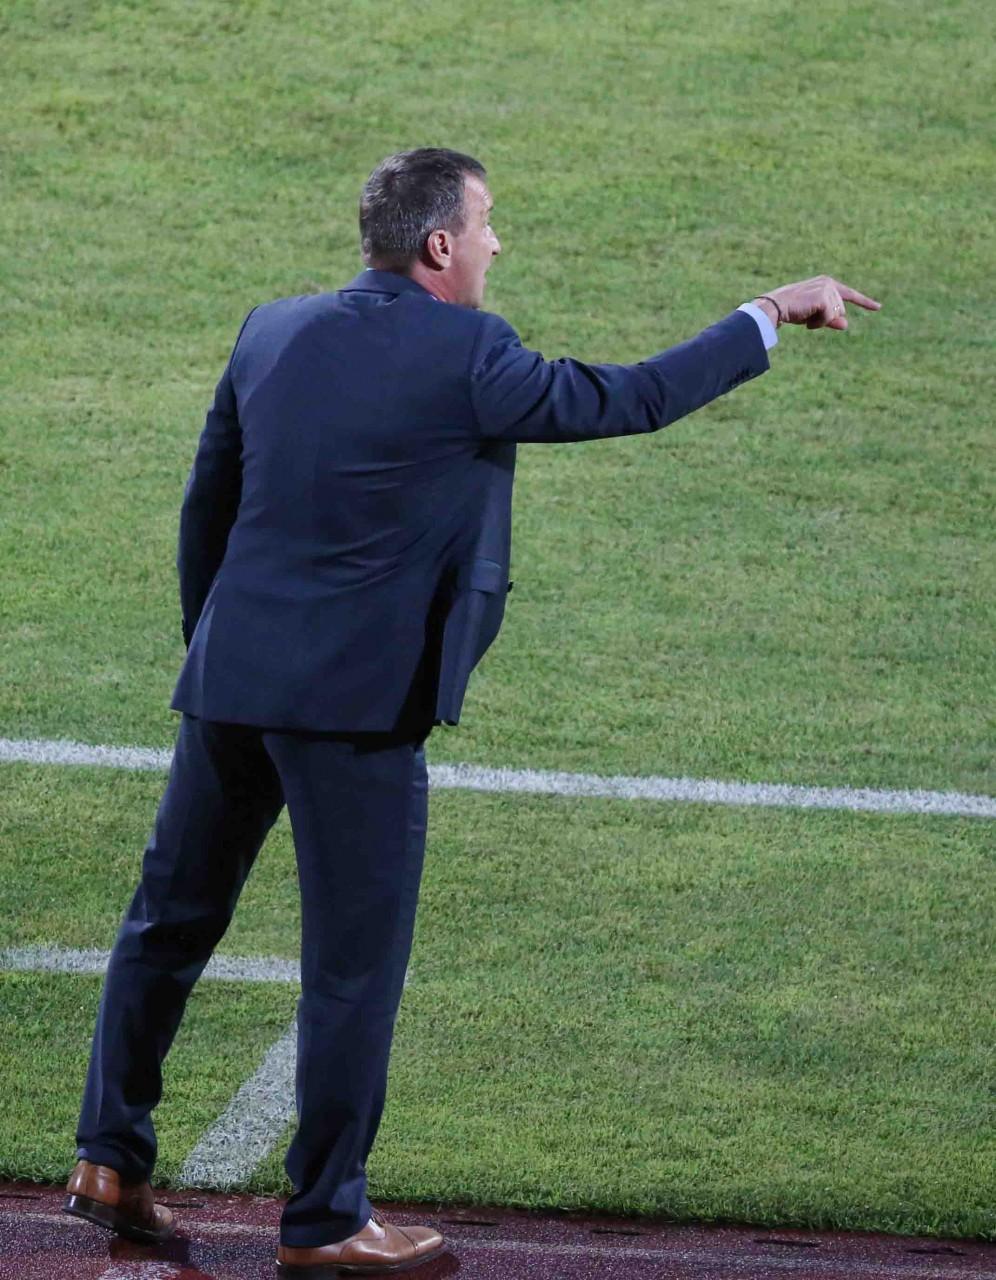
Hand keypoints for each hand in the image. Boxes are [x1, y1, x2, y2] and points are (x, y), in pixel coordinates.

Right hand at [754, 275, 881, 330]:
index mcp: (827, 283)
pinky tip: (807, 320)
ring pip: (835, 315)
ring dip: (821, 321)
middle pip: (841, 310)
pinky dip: (818, 323)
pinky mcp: (824, 297)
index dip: (865, 302)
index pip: (850, 294)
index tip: (878, 307)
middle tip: (808, 317)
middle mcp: (829, 283)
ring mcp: (827, 289)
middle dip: (826, 319)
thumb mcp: (814, 315)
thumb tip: (846, 325)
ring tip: (805, 316)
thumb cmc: (792, 310)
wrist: (776, 307)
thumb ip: (831, 319)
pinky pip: (829, 318)